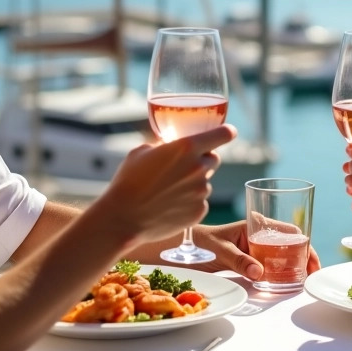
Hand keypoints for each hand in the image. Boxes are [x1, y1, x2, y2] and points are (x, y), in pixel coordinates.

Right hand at [97, 124, 235, 244]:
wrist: (122, 218)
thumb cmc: (128, 181)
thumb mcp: (142, 152)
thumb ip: (164, 145)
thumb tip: (171, 146)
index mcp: (186, 147)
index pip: (222, 134)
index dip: (226, 131)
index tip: (229, 132)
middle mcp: (198, 168)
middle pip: (213, 159)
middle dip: (202, 160)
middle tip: (183, 167)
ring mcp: (201, 191)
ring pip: (204, 182)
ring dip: (192, 183)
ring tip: (167, 192)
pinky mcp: (199, 211)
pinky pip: (200, 201)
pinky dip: (189, 202)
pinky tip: (169, 205)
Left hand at [182, 222, 322, 280]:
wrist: (185, 248)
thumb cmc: (202, 243)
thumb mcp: (220, 250)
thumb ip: (238, 260)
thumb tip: (260, 272)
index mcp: (256, 224)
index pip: (287, 230)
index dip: (303, 244)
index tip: (311, 259)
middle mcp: (260, 234)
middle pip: (290, 243)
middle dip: (305, 256)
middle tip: (314, 273)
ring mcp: (256, 247)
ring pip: (284, 254)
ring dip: (296, 265)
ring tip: (306, 279)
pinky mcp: (252, 259)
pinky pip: (272, 264)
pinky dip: (282, 272)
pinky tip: (289, 282)